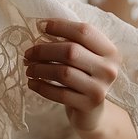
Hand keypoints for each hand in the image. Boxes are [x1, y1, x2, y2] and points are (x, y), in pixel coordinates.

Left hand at [23, 18, 120, 132]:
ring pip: (63, 72)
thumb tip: (41, 26)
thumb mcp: (83, 56)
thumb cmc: (83, 76)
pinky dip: (41, 86)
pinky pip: (59, 93)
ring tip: (28, 69)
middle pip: (71, 51)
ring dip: (40, 69)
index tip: (40, 26)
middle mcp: (109, 69)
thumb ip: (69, 40)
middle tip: (28, 53)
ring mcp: (100, 89)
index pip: (84, 31)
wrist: (92, 112)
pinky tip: (32, 83)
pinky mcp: (88, 105)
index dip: (60, 26)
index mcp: (110, 51)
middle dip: (44, 50)